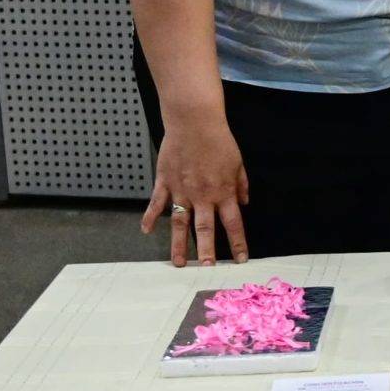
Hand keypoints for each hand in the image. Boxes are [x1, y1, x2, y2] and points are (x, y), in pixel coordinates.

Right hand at [141, 112, 249, 266]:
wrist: (194, 122)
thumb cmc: (218, 139)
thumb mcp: (238, 163)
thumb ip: (241, 185)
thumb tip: (244, 203)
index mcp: (223, 192)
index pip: (233, 224)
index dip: (237, 243)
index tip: (240, 259)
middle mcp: (202, 196)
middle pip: (205, 230)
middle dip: (207, 252)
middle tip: (207, 269)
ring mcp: (181, 190)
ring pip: (180, 223)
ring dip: (179, 245)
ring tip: (179, 263)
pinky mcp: (165, 181)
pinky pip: (156, 203)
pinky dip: (149, 217)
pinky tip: (145, 231)